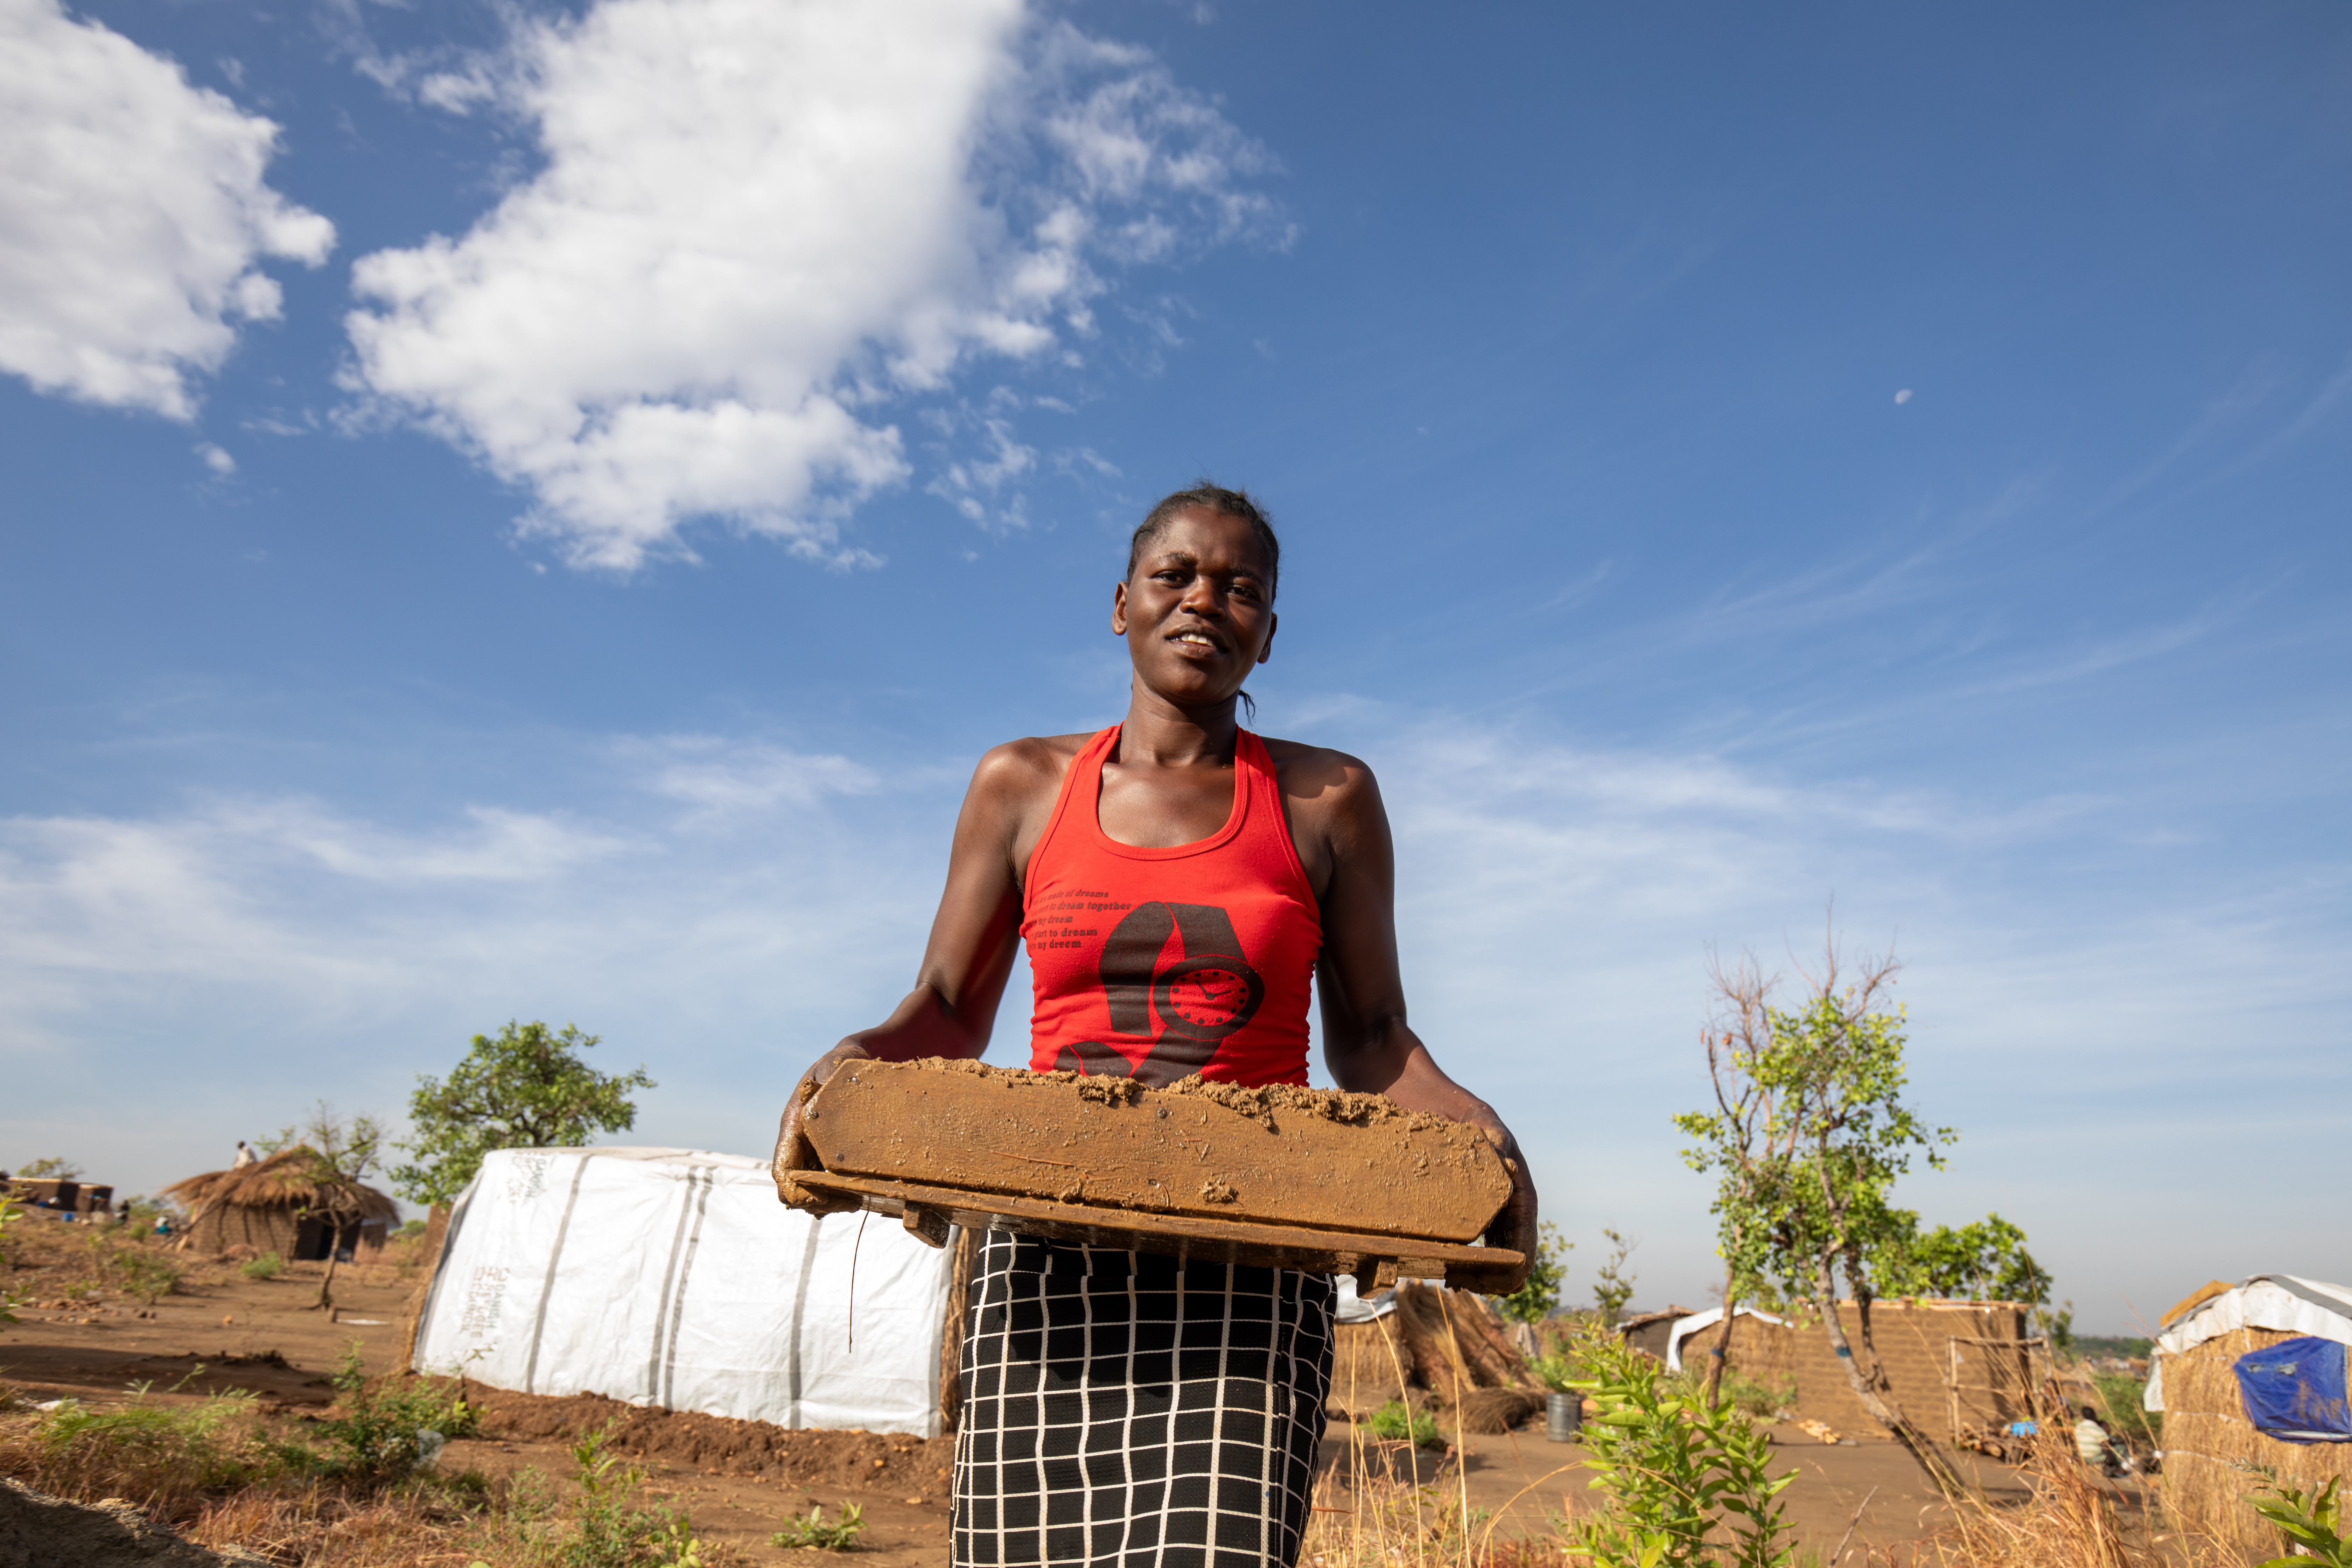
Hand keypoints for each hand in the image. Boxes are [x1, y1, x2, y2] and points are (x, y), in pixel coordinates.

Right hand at [772, 1041, 872, 1214]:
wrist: (854, 1065)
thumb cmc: (842, 1064)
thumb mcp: (835, 1063)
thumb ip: (829, 1072)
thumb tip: (822, 1085)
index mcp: (792, 1127)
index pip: (783, 1169)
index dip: (796, 1190)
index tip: (820, 1198)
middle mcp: (799, 1145)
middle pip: (796, 1188)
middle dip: (818, 1201)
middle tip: (851, 1202)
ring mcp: (814, 1153)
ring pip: (812, 1191)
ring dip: (831, 1201)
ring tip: (858, 1199)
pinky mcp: (830, 1158)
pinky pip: (828, 1186)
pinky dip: (840, 1195)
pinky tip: (860, 1195)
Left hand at [1447, 1120, 1537, 1296]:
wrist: (1467, 1124)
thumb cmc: (1479, 1129)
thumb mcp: (1488, 1133)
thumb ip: (1497, 1146)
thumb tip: (1508, 1166)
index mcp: (1523, 1204)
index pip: (1523, 1255)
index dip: (1503, 1276)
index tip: (1472, 1278)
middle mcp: (1516, 1219)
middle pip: (1512, 1270)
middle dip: (1486, 1282)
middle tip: (1454, 1281)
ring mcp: (1502, 1224)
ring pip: (1500, 1268)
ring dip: (1477, 1279)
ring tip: (1449, 1278)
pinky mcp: (1485, 1224)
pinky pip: (1485, 1256)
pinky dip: (1471, 1268)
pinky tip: (1449, 1269)